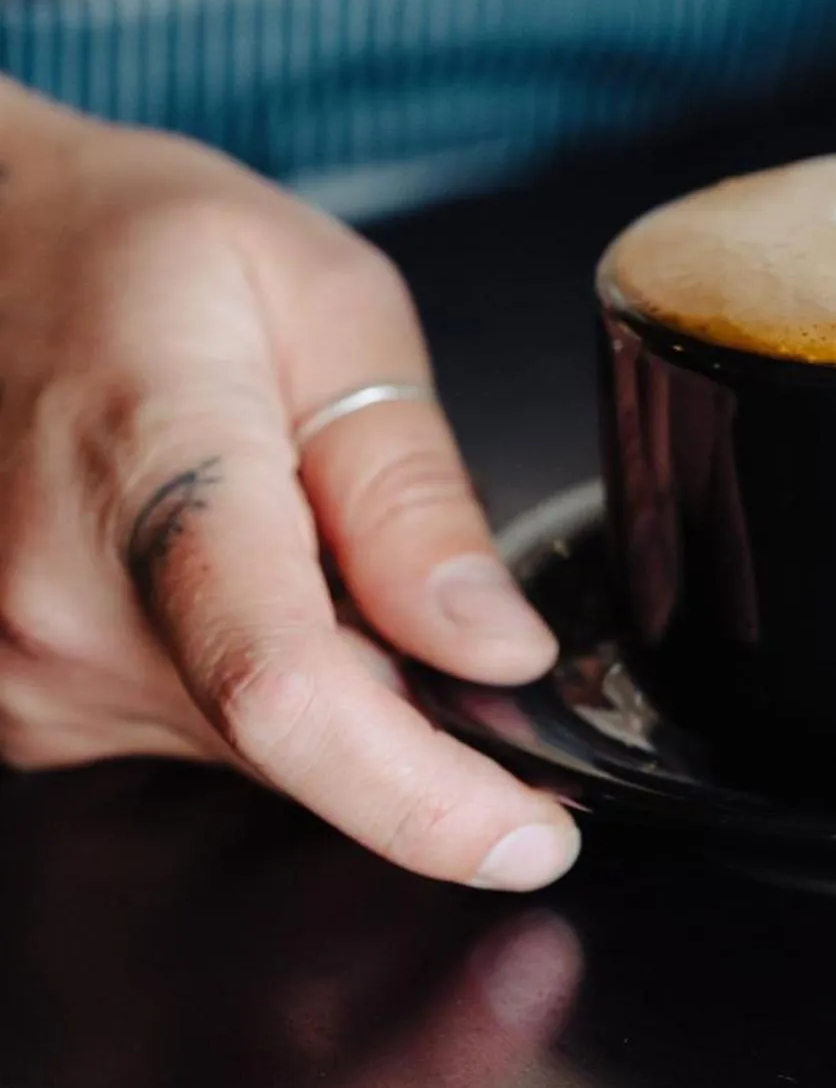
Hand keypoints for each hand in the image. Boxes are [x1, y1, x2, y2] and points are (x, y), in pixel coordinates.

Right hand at [0, 80, 579, 887]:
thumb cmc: (148, 247)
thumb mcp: (331, 310)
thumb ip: (412, 492)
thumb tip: (496, 651)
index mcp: (148, 473)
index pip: (288, 691)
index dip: (425, 796)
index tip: (533, 840)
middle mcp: (51, 603)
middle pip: (295, 735)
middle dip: (416, 717)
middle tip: (449, 604)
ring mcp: (13, 666)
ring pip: (253, 741)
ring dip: (335, 676)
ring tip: (305, 524)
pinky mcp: (14, 695)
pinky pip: (195, 722)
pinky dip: (265, 672)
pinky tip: (250, 564)